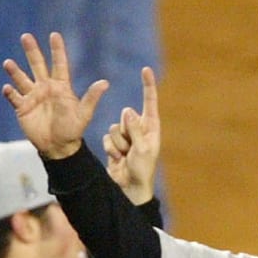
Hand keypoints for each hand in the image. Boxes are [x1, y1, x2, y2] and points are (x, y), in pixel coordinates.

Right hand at [3, 33, 109, 159]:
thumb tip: (105, 83)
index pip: (59, 64)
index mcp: (60, 86)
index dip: (57, 50)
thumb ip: (91, 97)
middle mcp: (45, 88)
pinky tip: (7, 88)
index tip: (54, 35)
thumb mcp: (84, 113)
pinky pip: (15, 98)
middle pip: (37, 65)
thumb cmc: (73, 129)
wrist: (59, 147)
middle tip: (26, 36)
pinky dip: (10, 93)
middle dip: (32, 51)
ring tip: (8, 63)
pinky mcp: (23, 109)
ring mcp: (33, 97)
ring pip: (22, 79)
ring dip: (15, 71)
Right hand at [103, 67, 160, 204]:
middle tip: (131, 149)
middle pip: (125, 117)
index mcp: (151, 127)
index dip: (147, 85)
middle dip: (124, 132)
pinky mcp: (114, 144)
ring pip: (113, 128)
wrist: (130, 187)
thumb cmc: (142, 169)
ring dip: (117, 143)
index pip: (149, 102)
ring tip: (125, 156)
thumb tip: (128, 109)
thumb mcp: (142, 148)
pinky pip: (106, 137)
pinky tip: (117, 159)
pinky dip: (110, 149)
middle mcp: (138, 129)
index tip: (145, 70)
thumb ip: (135, 128)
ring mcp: (126, 136)